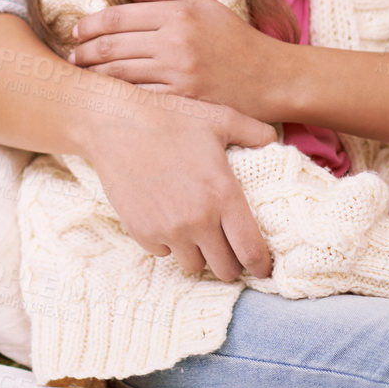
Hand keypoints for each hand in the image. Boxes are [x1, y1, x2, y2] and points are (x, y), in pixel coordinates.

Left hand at [69, 0, 279, 117]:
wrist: (272, 78)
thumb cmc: (236, 39)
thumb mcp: (205, 4)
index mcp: (178, 14)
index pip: (117, 16)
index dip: (89, 24)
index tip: (76, 31)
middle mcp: (175, 42)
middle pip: (111, 46)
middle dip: (83, 52)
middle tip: (72, 56)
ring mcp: (179, 75)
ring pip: (119, 75)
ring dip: (93, 76)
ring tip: (82, 75)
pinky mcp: (183, 103)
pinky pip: (139, 99)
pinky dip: (118, 97)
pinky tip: (107, 97)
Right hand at [79, 85, 279, 282]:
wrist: (114, 124)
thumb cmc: (169, 118)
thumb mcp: (217, 118)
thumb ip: (253, 132)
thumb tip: (274, 141)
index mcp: (223, 194)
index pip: (251, 251)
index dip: (261, 265)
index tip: (262, 267)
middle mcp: (198, 219)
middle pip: (225, 269)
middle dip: (231, 263)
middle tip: (228, 248)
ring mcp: (168, 229)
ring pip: (194, 266)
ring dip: (199, 254)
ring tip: (197, 232)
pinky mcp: (142, 232)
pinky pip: (164, 253)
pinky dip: (169, 243)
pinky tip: (167, 218)